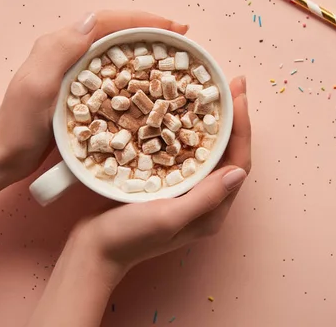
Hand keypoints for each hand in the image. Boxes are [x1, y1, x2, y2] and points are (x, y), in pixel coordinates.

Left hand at [0, 10, 187, 181]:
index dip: (142, 20)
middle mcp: (69, 52)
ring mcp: (75, 71)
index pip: (107, 22)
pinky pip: (113, 70)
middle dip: (150, 29)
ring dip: (145, 46)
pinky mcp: (81, 89)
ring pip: (116, 48)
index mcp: (60, 45)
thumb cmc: (19, 125)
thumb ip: (60, 50)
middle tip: (181, 37)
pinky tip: (150, 79)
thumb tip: (93, 20)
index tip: (173, 27)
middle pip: (115, 30)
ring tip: (173, 52)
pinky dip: (135, 68)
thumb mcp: (37, 86)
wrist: (5, 156)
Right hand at [68, 76, 250, 281]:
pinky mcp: (169, 184)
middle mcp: (205, 201)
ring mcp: (187, 192)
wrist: (92, 250)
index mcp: (212, 211)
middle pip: (229, 153)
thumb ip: (204, 197)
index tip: (238, 94)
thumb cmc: (128, 238)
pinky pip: (187, 152)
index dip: (242, 127)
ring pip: (209, 150)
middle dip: (233, 118)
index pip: (238, 162)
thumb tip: (238, 172)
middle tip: (233, 84)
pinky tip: (184, 111)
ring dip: (215, 121)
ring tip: (215, 92)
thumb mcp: (167, 216)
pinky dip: (190, 130)